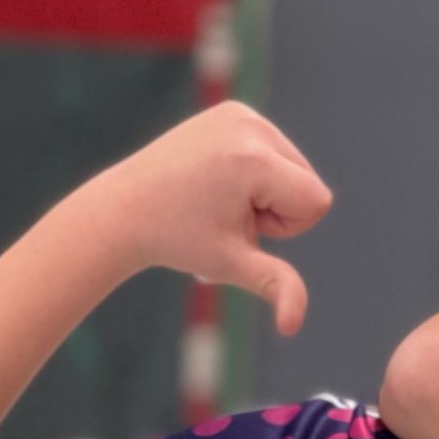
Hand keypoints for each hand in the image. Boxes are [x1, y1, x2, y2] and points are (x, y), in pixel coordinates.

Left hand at [69, 103, 332, 335]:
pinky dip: (257, 170)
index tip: (238, 225)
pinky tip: (218, 177)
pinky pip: (274, 149)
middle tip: (223, 212)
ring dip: (267, 191)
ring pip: (295, 166)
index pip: (317, 200)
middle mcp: (250, 126)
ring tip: (219, 197)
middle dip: (276, 207)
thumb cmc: (177, 240)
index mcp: (254, 159)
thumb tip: (292, 327)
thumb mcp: (231, 263)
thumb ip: (277, 286)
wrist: (121, 210)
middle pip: (308, 181)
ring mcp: (240, 113)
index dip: (284, 226)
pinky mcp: (232, 110)